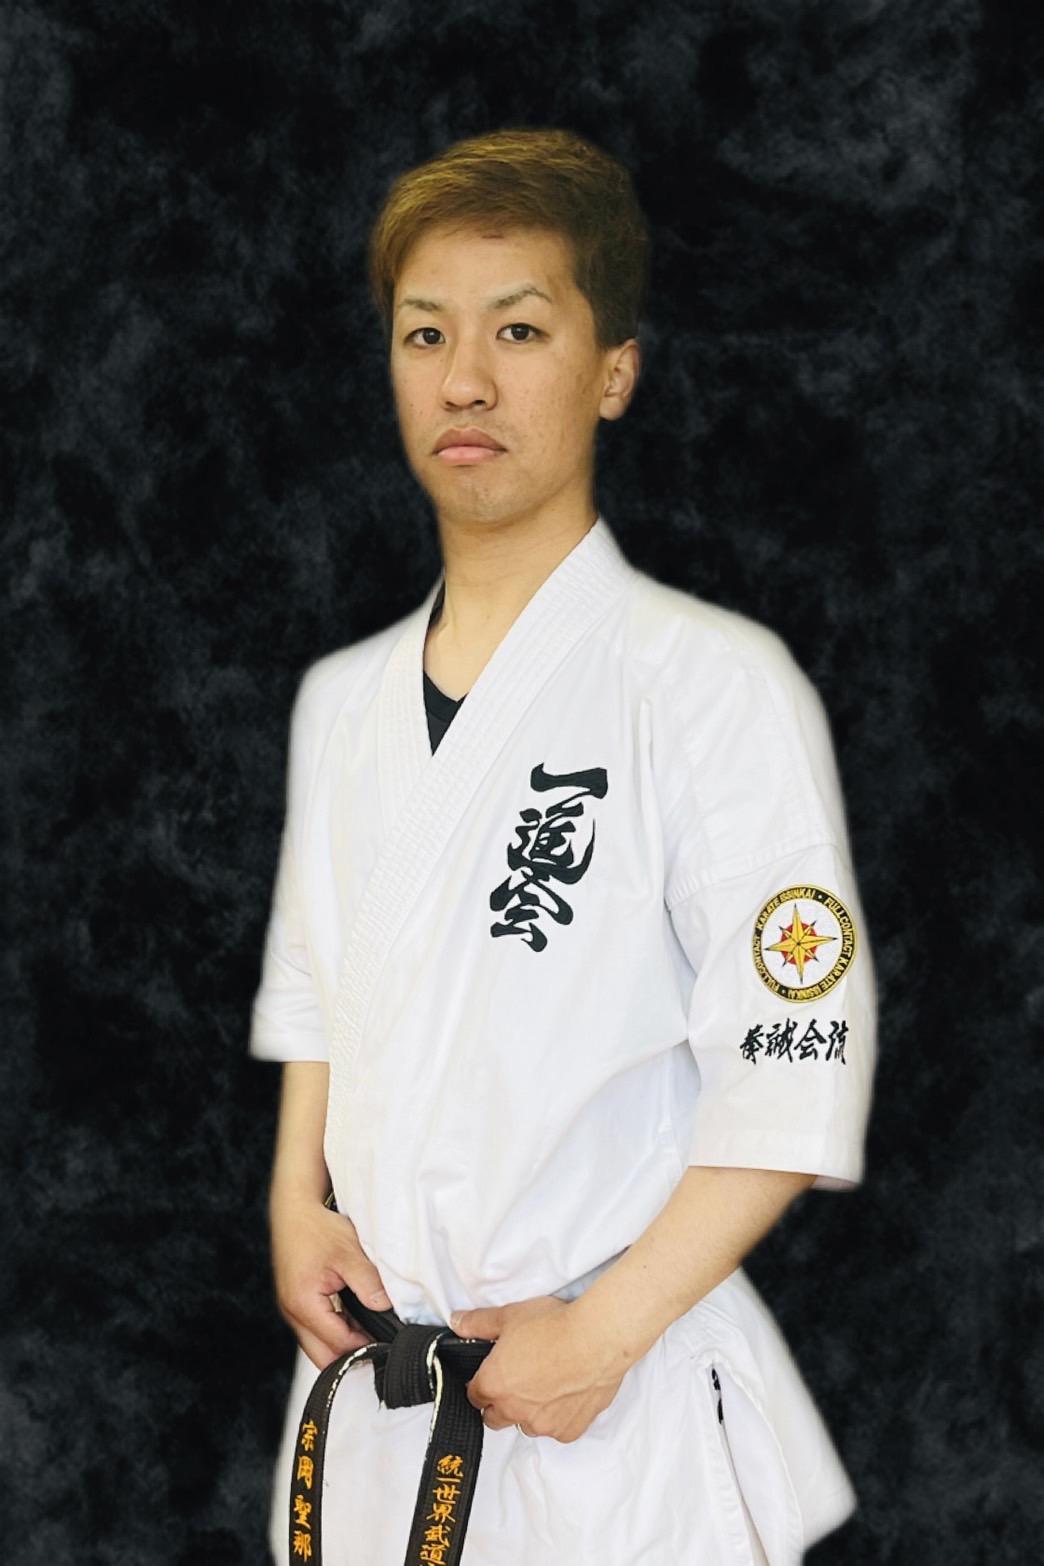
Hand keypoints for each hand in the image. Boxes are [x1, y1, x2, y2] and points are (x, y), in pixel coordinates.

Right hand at [271, 1195, 392, 1368]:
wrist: (293, 1209)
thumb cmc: (316, 1228)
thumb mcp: (349, 1252)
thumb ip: (369, 1283)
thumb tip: (387, 1308)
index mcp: (304, 1305)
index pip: (339, 1345)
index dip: (365, 1347)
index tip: (388, 1343)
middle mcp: (292, 1313)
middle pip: (323, 1357)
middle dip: (351, 1355)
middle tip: (379, 1343)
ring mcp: (291, 1309)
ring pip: (318, 1345)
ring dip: (342, 1341)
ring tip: (369, 1328)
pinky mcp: (295, 1302)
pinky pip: (315, 1329)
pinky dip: (334, 1329)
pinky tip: (353, 1316)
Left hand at [452, 1295, 627, 1442]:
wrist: (597, 1339)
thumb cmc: (555, 1325)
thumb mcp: (510, 1315)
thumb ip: (478, 1323)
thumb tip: (457, 1322)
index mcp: (494, 1385)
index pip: (475, 1396)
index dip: (482, 1384)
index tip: (494, 1374)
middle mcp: (514, 1411)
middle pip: (495, 1418)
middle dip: (500, 1403)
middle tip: (519, 1379)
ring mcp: (542, 1424)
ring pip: (527, 1425)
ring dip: (531, 1411)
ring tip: (547, 1383)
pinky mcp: (568, 1431)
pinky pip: (557, 1429)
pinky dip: (559, 1417)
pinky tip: (567, 1392)